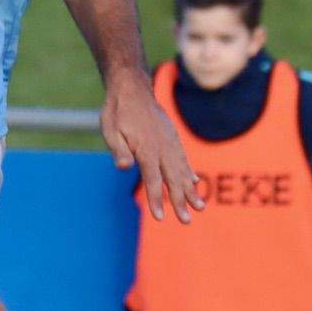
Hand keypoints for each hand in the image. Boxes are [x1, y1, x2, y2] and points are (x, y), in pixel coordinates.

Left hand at [104, 69, 203, 222]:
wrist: (131, 89)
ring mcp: (170, 142)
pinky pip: (183, 158)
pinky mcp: (172, 138)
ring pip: (182, 170)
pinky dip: (189, 172)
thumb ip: (119, 149)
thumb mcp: (110, 130)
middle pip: (172, 179)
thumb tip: (125, 167)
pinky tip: (194, 183)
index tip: (160, 218)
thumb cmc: (117, 112)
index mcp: (146, 148)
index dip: (156, 199)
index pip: (152, 179)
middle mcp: (162, 147)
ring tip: (200, 207)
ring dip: (191, 190)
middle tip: (187, 221)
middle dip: (180, 201)